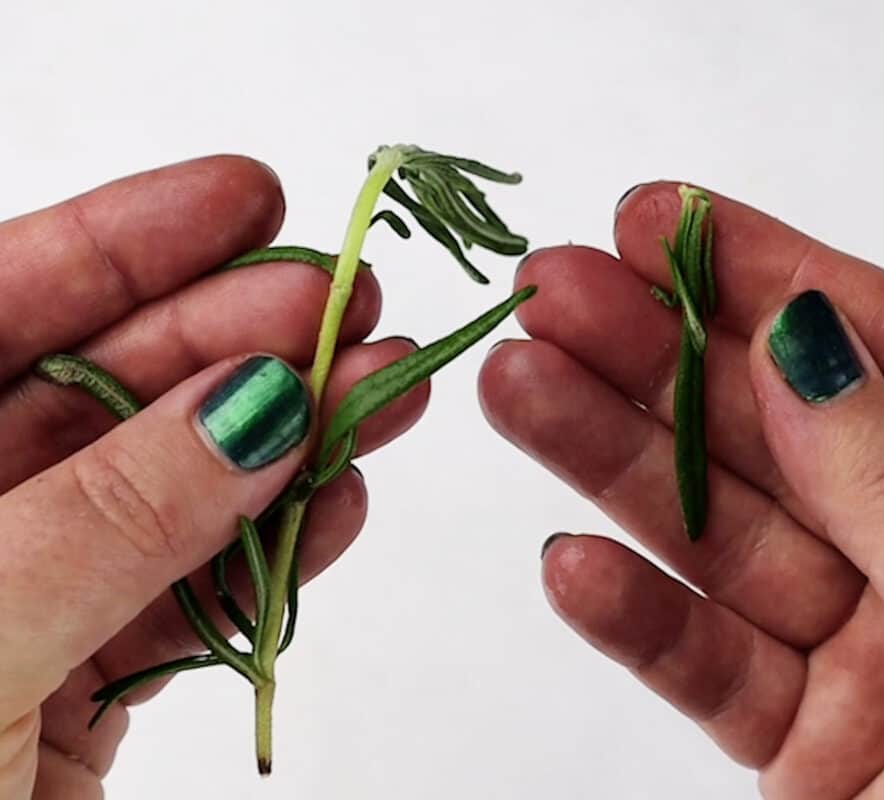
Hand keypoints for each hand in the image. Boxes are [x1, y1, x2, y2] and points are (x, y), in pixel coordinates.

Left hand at [0, 158, 426, 797]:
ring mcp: (11, 603)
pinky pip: (185, 598)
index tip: (253, 200)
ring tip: (386, 392)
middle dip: (238, 338)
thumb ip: (107, 519)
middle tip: (354, 304)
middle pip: (100, 392)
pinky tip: (342, 503)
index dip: (124, 240)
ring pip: (164, 493)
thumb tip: (253, 406)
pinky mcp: (71, 690)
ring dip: (283, 444)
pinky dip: (271, 556)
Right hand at [480, 183, 883, 797]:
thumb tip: (807, 340)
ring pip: (728, 538)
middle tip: (554, 289)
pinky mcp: (813, 746)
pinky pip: (709, 664)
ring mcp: (883, 653)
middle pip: (792, 432)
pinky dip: (637, 616)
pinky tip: (574, 561)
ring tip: (520, 387)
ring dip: (616, 463)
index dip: (779, 276)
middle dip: (665, 356)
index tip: (666, 219)